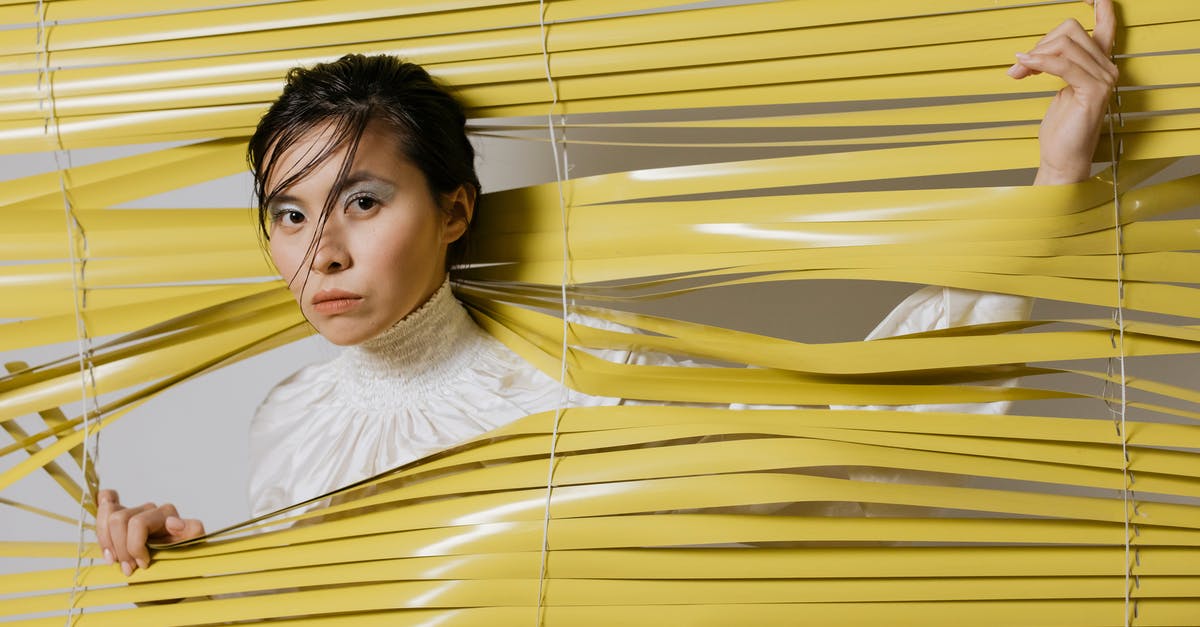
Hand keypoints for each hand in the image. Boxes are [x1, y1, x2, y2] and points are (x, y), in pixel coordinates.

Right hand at [95, 489, 204, 576]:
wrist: (171, 577)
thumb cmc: (182, 562)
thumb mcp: (194, 550)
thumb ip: (192, 532)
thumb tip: (173, 521)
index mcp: (168, 515)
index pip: (139, 522)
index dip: (134, 546)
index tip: (143, 565)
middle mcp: (150, 510)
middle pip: (119, 519)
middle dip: (120, 548)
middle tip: (129, 569)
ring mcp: (133, 512)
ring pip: (108, 515)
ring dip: (108, 543)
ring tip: (116, 562)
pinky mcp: (120, 519)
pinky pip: (106, 502)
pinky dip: (101, 524)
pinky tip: (107, 547)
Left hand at [1008, 0, 1117, 184]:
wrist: (1063, 157)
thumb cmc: (1061, 128)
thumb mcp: (1057, 87)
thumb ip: (1053, 64)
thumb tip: (1031, 52)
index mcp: (1100, 64)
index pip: (1104, 25)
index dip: (1099, 6)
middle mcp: (1107, 67)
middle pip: (1071, 31)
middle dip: (1040, 44)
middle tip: (1021, 65)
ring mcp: (1104, 78)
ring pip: (1065, 44)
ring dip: (1035, 56)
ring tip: (1019, 72)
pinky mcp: (1094, 91)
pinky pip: (1063, 64)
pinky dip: (1040, 63)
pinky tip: (1024, 68)